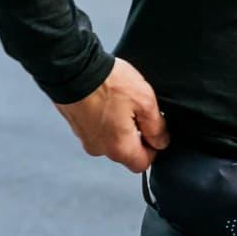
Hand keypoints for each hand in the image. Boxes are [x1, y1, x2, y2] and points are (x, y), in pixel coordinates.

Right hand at [55, 58, 169, 172]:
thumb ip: (156, 127)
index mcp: (119, 148)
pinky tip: (109, 99)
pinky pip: (99, 129)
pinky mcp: (79, 126)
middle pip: (126, 152)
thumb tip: (161, 142)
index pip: (142, 164)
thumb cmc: (108, 84)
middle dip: (137, 134)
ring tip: (122, 100)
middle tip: (139, 109)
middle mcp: (100, 149)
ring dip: (121, 125)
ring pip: (112, 139)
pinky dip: (107, 118)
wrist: (75, 71)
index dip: (154, 148)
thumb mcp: (145, 101)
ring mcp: (86, 139)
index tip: (156, 130)